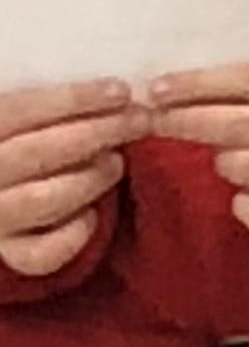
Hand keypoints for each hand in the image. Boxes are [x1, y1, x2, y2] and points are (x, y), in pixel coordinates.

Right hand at [0, 80, 138, 276]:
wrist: (13, 196)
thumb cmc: (31, 146)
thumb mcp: (31, 124)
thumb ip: (50, 113)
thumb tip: (110, 95)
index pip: (18, 111)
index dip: (71, 100)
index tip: (121, 91)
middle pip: (35, 153)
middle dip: (96, 133)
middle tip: (138, 121)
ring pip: (42, 200)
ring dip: (89, 178)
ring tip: (117, 163)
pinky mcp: (12, 255)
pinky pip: (42, 254)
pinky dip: (73, 235)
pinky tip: (93, 216)